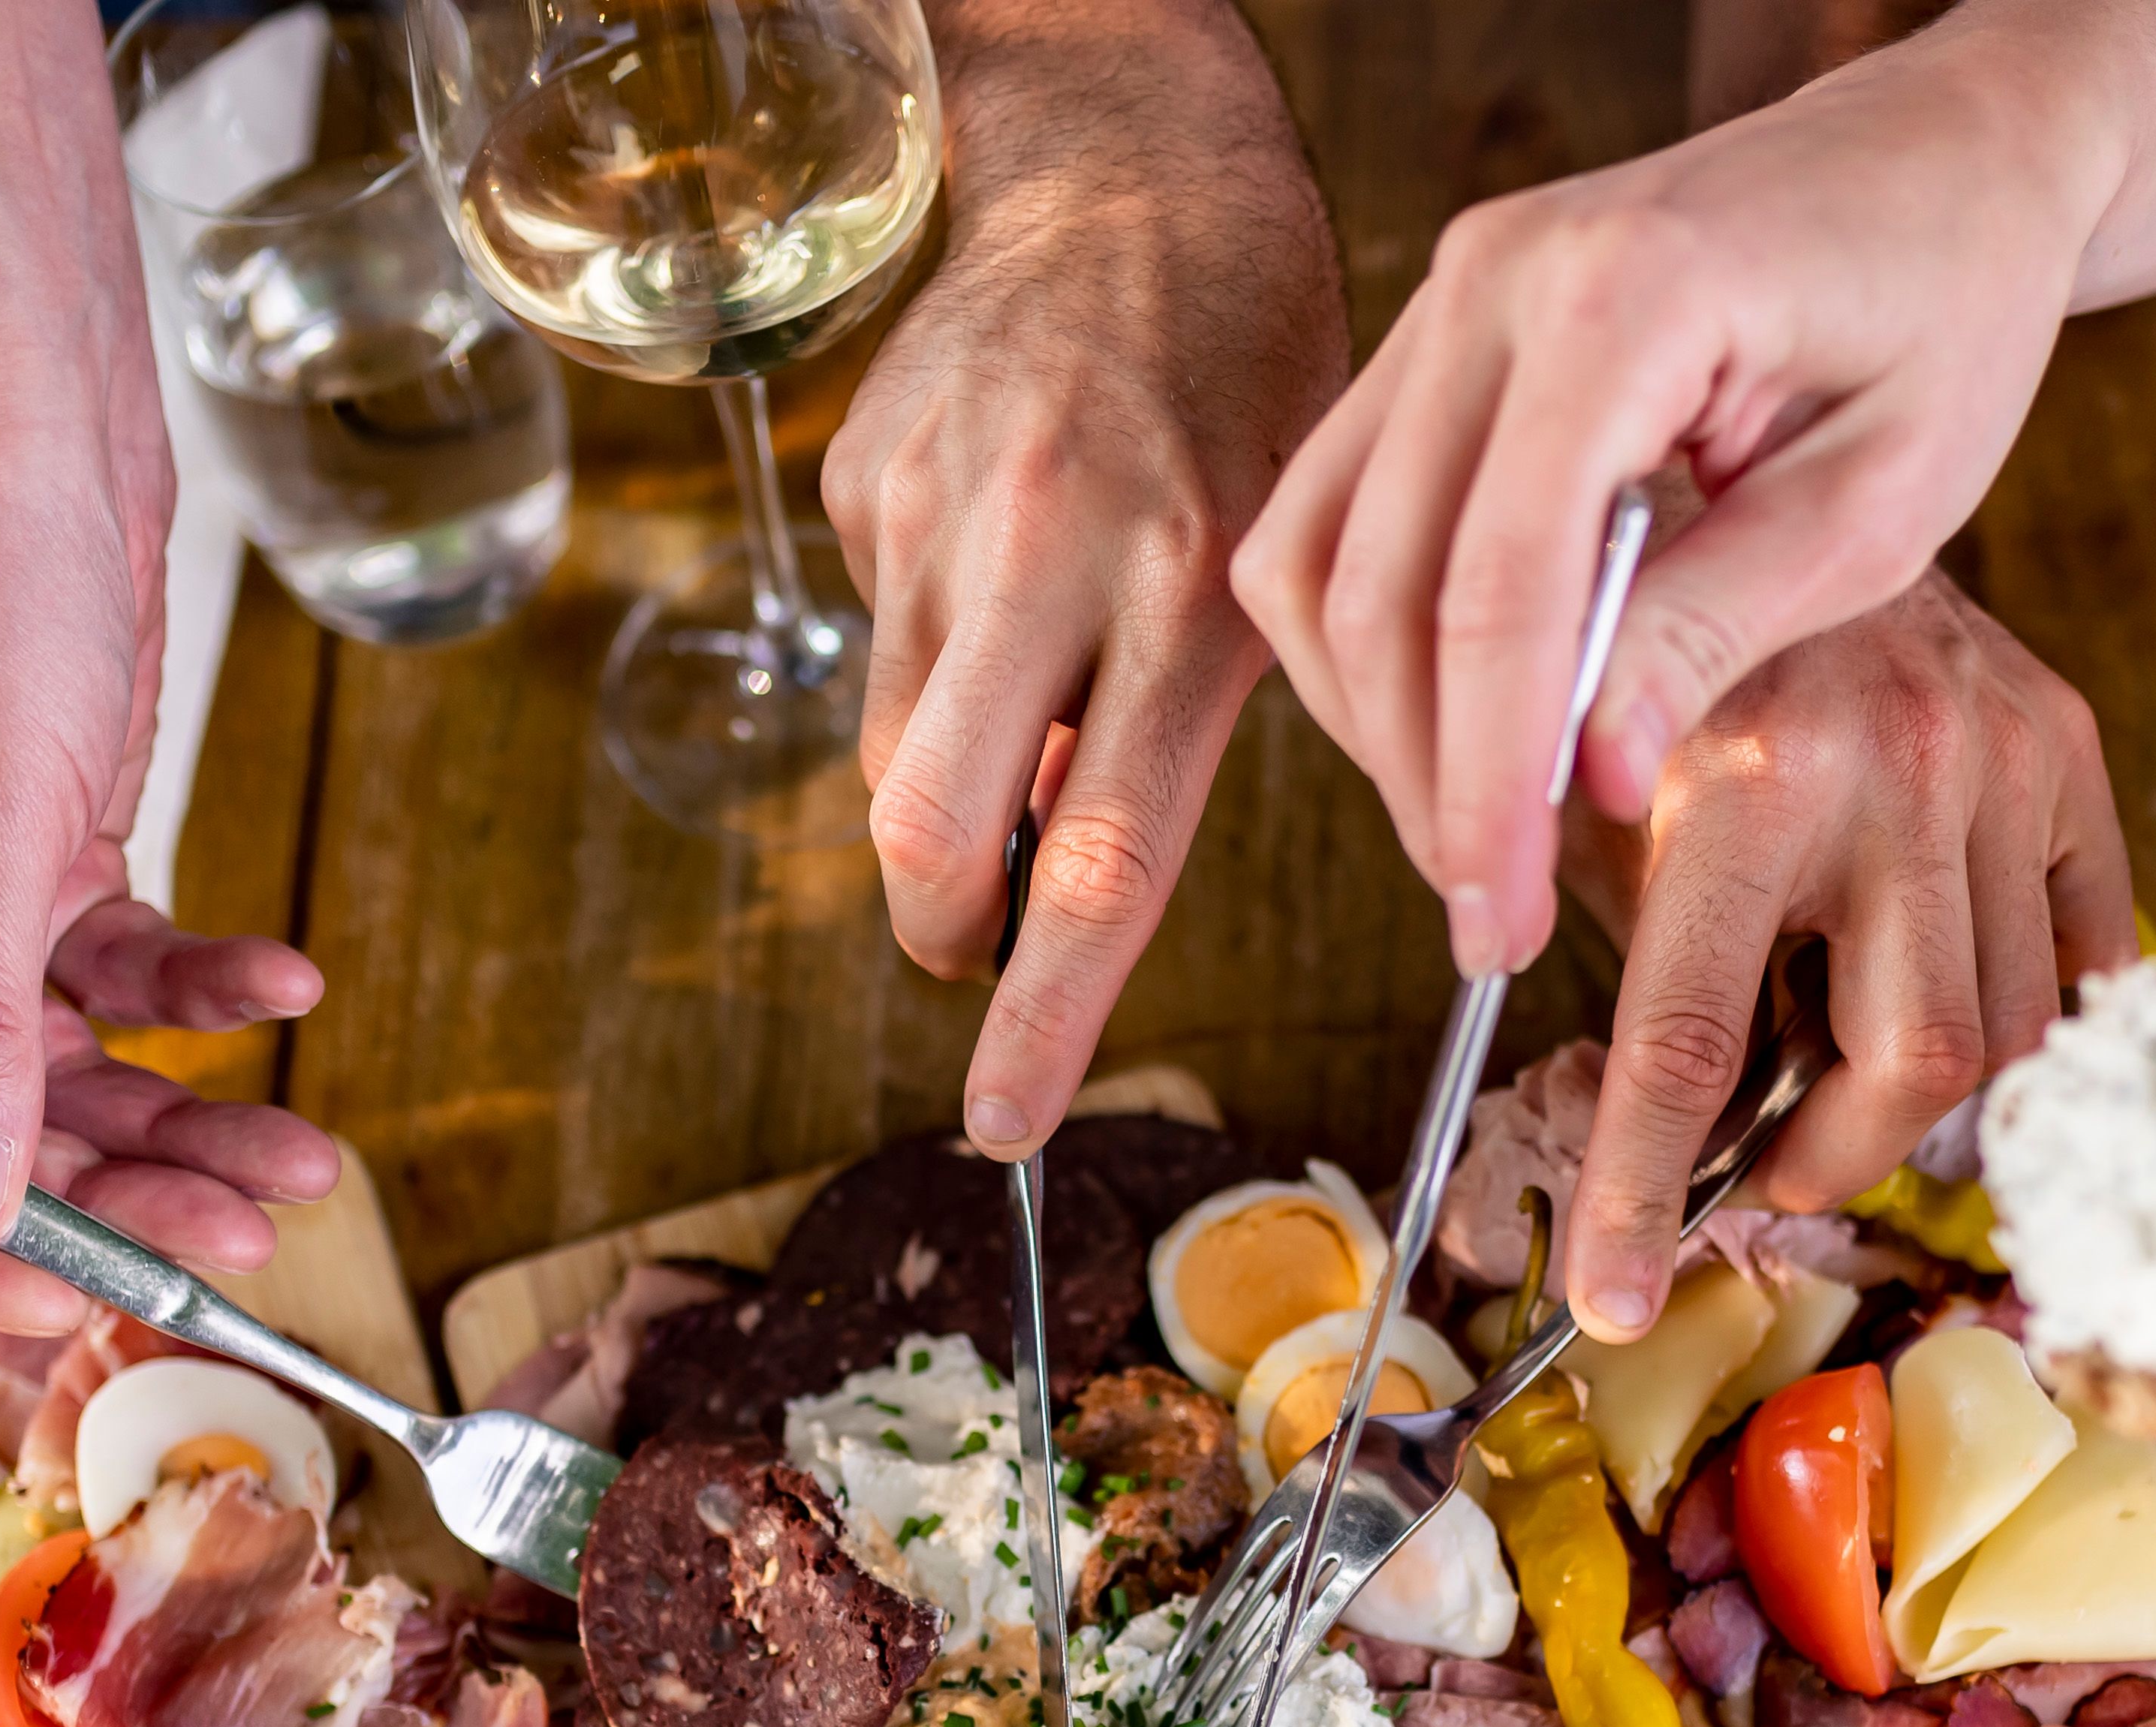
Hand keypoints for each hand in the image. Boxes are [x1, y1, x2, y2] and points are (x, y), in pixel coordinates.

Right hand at [0, 305, 332, 1334]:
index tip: (75, 1302)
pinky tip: (284, 988)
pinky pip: (98, 975)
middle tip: (246, 1243)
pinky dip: (191, 996)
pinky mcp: (11, 853)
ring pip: (41, 1076)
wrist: (8, 379)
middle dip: (102, 1201)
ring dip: (170, 1125)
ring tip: (302, 1162)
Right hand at [820, 0, 1344, 1154]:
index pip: (1102, 860)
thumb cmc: (1252, 383)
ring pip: (889, 758)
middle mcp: (1054, 555)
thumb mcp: (1290, 555)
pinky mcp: (865, 480)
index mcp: (1194, 592)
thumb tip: (1066, 876)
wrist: (1140, 175)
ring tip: (1021, 725)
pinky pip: (877, 639)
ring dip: (938, 803)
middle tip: (974, 943)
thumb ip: (1192, 725)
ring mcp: (942, 514)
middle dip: (944, 930)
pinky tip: (1002, 569)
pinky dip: (932, 661)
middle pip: (935, 832)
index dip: (1042, 1014)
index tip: (1002, 1122)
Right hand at [1230, 22, 2112, 991]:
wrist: (1941, 158)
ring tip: (1475, 839)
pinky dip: (1373, 645)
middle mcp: (1499, 276)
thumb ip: (1726, 621)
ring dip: (1377, 721)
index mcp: (1627, 293)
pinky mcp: (1435, 337)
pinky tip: (1457, 730)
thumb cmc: (1950, 306)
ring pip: (1318, 555)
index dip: (1489, 777)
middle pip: (1381, 582)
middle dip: (1424, 779)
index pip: (1501, 584)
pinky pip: (1336, 513)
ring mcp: (1449, 295)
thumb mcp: (1887, 492)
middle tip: (1492, 921)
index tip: (1503, 919)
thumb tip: (1588, 777)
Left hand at [1552, 565, 2125, 1333]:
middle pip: (1907, 1065)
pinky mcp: (2067, 741)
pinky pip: (2082, 954)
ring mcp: (1996, 753)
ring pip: (2005, 1029)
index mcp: (1735, 780)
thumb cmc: (1667, 662)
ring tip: (1835, 1044)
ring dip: (1915, 1090)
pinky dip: (2017, 1012)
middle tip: (1766, 1163)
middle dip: (1830, 1153)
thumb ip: (1644, 965)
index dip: (1644, 1196)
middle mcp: (1885, 764)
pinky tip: (1931, 984)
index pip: (1686, 1048)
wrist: (1779, 459)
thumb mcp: (1606, 807)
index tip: (1615, 1299)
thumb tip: (1666, 1161)